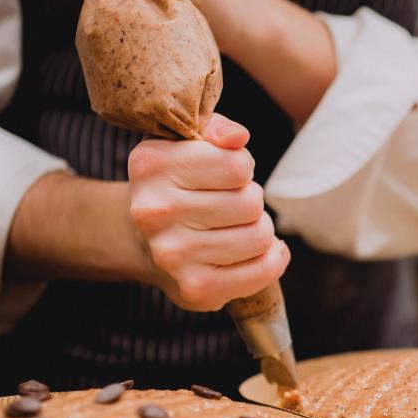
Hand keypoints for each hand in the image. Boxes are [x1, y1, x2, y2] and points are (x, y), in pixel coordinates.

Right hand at [127, 114, 289, 310]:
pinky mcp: (195, 289)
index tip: (227, 175)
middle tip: (231, 206)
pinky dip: (271, 260)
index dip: (242, 167)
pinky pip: (263, 271)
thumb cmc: (178, 185)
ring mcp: (173, 255)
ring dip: (259, 229)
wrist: (145, 242)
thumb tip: (238, 138)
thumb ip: (215, 128)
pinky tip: (254, 253)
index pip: (237, 164)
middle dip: (251, 200)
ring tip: (237, 228)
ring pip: (261, 235)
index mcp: (151, 166)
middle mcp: (155, 212)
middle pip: (251, 201)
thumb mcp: (186, 143)